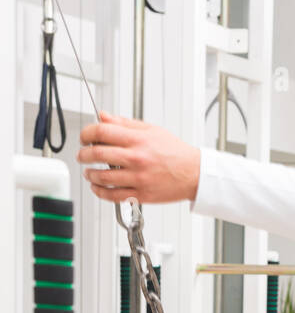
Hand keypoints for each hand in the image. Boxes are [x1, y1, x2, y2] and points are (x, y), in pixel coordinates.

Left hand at [78, 111, 200, 203]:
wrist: (194, 174)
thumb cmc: (175, 152)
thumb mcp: (151, 130)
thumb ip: (125, 124)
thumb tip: (103, 117)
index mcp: (138, 139)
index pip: (102, 131)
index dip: (86, 133)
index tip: (84, 137)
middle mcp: (136, 158)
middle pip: (97, 153)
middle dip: (83, 154)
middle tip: (82, 155)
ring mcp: (138, 178)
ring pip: (102, 176)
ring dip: (90, 174)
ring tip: (89, 172)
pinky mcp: (141, 194)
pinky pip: (113, 195)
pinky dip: (100, 192)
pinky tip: (97, 187)